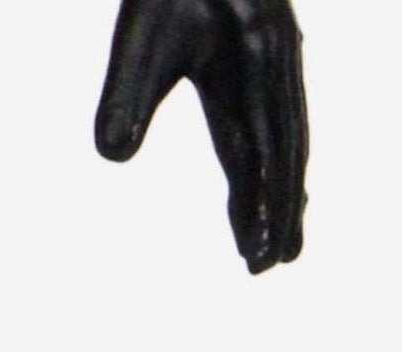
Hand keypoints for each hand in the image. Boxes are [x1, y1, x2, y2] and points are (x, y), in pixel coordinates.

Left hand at [96, 0, 307, 272]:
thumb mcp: (139, 35)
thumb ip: (126, 94)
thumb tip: (111, 157)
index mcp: (249, 66)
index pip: (258, 155)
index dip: (257, 208)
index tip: (255, 257)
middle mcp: (274, 62)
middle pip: (284, 152)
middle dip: (280, 211)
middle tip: (275, 265)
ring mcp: (278, 54)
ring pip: (290, 133)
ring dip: (287, 188)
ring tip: (287, 237)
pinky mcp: (271, 47)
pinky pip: (284, 111)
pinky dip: (284, 152)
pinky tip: (279, 175)